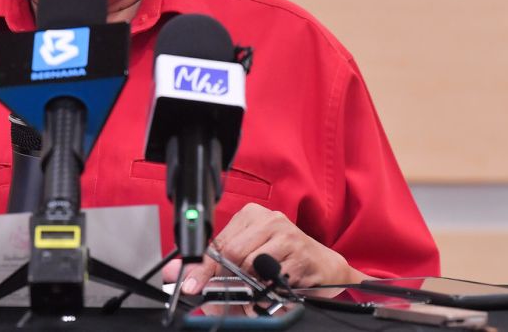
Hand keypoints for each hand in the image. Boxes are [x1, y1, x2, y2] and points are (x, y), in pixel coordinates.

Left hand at [162, 203, 368, 295]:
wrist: (327, 269)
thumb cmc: (285, 261)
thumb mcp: (249, 259)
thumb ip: (215, 267)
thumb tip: (180, 276)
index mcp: (251, 216)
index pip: (217, 242)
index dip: (201, 267)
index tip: (189, 284)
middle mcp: (269, 219)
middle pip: (232, 253)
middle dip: (229, 279)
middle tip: (235, 291)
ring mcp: (287, 234)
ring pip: (252, 266)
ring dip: (254, 286)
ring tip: (266, 285)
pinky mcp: (302, 253)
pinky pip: (273, 279)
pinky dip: (272, 289)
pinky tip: (282, 283)